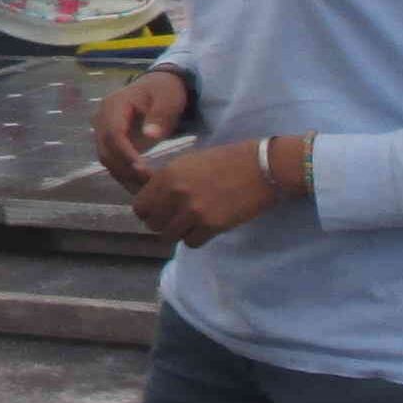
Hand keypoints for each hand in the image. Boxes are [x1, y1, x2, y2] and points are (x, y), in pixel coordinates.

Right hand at [92, 67, 193, 186]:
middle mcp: (102, 119)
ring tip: (146, 188)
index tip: (143, 169)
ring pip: (107, 160)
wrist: (158, 86)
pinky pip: (112, 162)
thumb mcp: (167, 98)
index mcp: (113, 105)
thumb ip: (159, 115)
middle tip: (148, 184)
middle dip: (125, 169)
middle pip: (105, 150)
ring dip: (124, 176)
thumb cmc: (163, 91)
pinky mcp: (110, 143)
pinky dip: (125, 174)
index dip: (125, 153)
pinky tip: (141, 185)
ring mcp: (103, 131)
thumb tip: (150, 135)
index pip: (113, 133)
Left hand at [130, 136, 285, 247]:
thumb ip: (165, 177)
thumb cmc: (226, 160)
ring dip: (180, 232)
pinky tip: (207, 226)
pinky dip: (197, 237)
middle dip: (163, 223)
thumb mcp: (189, 161)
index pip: (140, 207)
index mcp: (168, 175)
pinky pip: (191, 243)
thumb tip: (139, 183)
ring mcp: (194, 211)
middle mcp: (176, 193)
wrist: (262, 167)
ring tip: (193, 221)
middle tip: (178, 217)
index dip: (149, 211)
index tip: (159, 210)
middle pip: (153, 225)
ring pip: (170, 236)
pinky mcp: (212, 225)